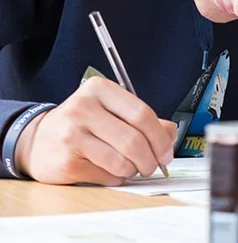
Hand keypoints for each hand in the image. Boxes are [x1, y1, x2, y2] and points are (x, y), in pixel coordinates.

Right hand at [14, 76, 177, 185]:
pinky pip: (106, 174)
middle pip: (134, 139)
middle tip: (155, 165)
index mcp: (99, 89)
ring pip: (121, 161)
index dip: (160, 137)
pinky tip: (111, 171)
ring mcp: (72, 135)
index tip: (167, 151)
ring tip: (132, 168)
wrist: (37, 140)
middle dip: (151, 158)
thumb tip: (170, 133)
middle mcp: (83, 109)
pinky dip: (117, 177)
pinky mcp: (66, 161)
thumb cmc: (81, 123)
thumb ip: (142, 119)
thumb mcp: (111, 110)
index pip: (142, 114)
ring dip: (134, 170)